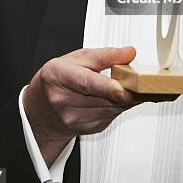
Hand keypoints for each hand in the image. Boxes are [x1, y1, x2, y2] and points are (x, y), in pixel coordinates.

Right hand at [23, 46, 136, 165]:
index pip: (86, 82)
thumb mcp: (78, 58)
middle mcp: (60, 99)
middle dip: (123, 92)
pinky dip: (117, 108)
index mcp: (57, 75)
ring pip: (108, 110)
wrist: (43, 105)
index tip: (124, 89)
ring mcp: (70, 118)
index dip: (107, 87)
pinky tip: (116, 99)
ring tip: (130, 88)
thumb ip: (106, 55)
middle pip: (100, 98)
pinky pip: (108, 118)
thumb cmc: (61, 76)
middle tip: (139, 84)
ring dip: (123, 100)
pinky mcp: (82, 129)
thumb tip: (129, 53)